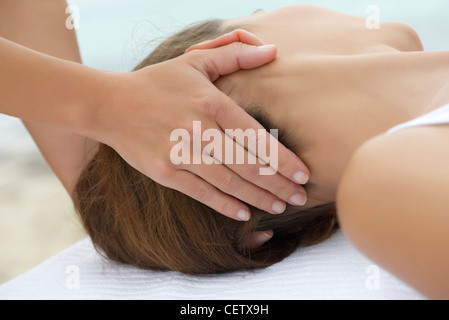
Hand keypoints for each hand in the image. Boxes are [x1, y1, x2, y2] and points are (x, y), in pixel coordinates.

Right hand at [93, 30, 309, 220]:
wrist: (111, 105)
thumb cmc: (158, 83)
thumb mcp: (195, 61)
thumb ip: (235, 53)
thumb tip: (272, 50)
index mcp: (212, 103)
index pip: (257, 137)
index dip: (284, 159)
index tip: (304, 174)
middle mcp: (199, 130)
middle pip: (248, 164)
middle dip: (279, 184)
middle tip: (300, 197)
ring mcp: (181, 154)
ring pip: (229, 182)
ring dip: (258, 198)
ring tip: (279, 207)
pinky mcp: (165, 172)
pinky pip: (202, 193)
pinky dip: (225, 205)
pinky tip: (244, 213)